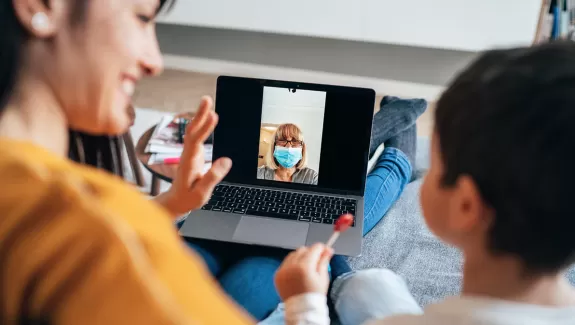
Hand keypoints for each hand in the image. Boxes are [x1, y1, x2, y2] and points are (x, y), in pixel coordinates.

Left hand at [159, 96, 231, 215]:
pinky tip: (207, 116)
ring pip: (193, 130)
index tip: (213, 116)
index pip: (196, 141)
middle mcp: (187, 154)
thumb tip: (226, 161)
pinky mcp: (193, 153)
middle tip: (207, 99)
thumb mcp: (201, 193)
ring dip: (200, 115)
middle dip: (200, 114)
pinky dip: (201, 123)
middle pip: (192, 130)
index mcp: (189, 163)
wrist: (176, 201)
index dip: (205, 128)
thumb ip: (212, 177)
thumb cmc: (188, 198)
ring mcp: (189, 152)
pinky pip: (196, 134)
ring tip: (207, 101)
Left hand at [274, 243, 333, 300]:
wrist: (302, 309)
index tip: (325, 250)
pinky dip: (292, 264)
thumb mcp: (323, 277)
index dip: (321, 248)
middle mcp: (291, 266)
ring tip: (306, 267)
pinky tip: (297, 272)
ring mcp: (283, 271)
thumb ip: (324, 261)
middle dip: (310, 253)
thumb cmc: (314, 295)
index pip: (314, 248)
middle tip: (316, 261)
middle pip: (303, 249)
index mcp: (304, 266)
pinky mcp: (278, 275)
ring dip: (300, 257)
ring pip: (293, 255)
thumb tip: (328, 249)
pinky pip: (285, 263)